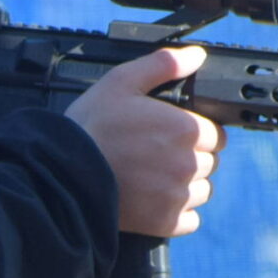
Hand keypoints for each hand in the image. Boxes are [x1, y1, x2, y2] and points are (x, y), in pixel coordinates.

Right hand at [60, 45, 225, 235]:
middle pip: (210, 162)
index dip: (196, 133)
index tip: (172, 135)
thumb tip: (196, 55)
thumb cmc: (90, 127)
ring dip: (186, 186)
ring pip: (202, 191)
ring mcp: (178, 196)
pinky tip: (154, 201)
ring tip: (154, 178)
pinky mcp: (166, 222)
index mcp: (186, 129)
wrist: (62, 174)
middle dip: (190, 158)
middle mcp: (188, 163)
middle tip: (157, 155)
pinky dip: (178, 213)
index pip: (216, 134)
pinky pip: (191, 220)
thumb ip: (163, 65)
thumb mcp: (121, 82)